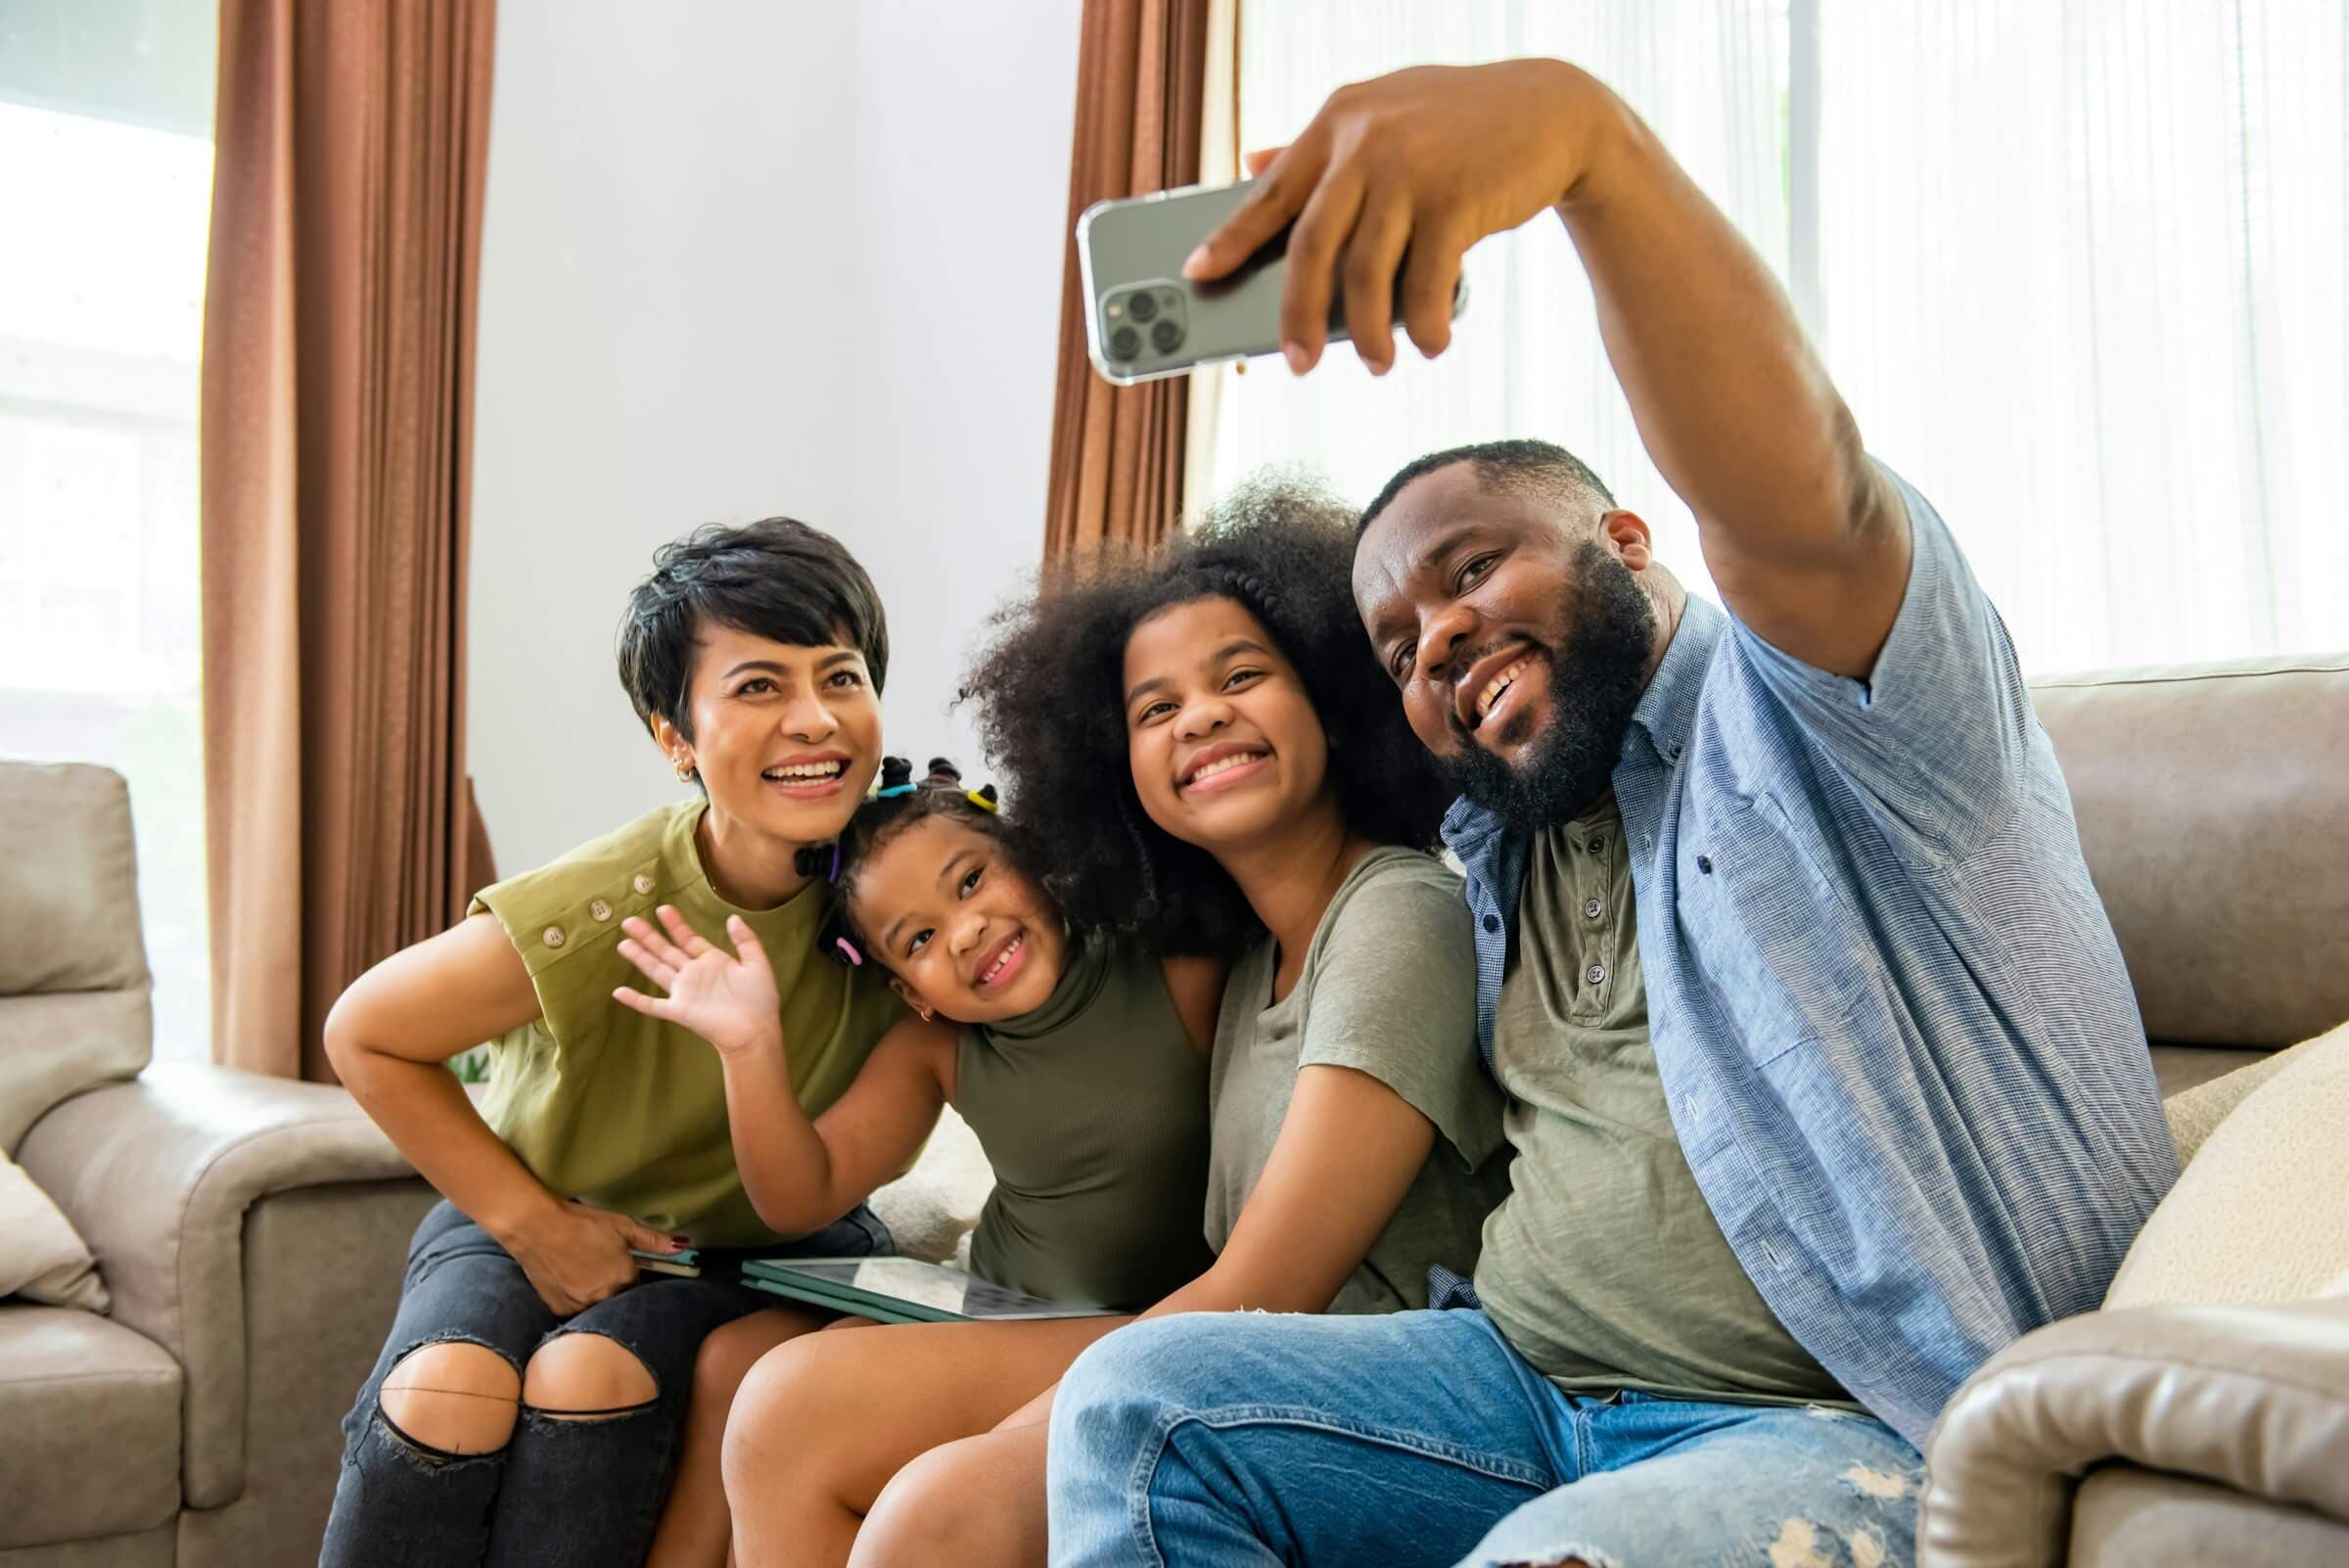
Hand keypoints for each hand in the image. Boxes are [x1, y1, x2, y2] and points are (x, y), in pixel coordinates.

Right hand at [500, 1200, 682, 1315]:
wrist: (536, 1227)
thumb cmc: (580, 1223)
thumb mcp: (621, 1226)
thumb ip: (653, 1240)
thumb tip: (682, 1245)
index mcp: (624, 1278)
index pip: (637, 1288)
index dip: (630, 1277)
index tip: (621, 1267)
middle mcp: (604, 1297)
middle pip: (618, 1300)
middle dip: (614, 1289)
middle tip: (599, 1268)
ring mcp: (580, 1306)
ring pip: (597, 1308)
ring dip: (595, 1298)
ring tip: (582, 1274)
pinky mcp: (558, 1309)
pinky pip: (575, 1311)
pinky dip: (576, 1301)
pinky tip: (568, 1281)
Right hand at [614, 906, 783, 1059]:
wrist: (755, 1031)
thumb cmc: (760, 1000)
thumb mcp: (757, 964)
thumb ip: (746, 940)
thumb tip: (732, 917)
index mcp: (711, 961)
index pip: (687, 938)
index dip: (675, 924)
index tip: (662, 909)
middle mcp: (693, 974)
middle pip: (666, 950)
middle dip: (648, 936)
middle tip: (629, 921)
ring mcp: (684, 992)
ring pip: (656, 970)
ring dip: (640, 957)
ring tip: (623, 943)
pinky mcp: (679, 1011)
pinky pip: (653, 1005)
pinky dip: (636, 1000)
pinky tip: (618, 993)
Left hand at [1184, 58, 1594, 373]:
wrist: (1553, 109)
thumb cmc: (1457, 123)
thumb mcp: (1383, 113)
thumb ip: (1320, 144)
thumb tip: (1252, 160)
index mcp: (1338, 121)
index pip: (1270, 191)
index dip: (1231, 237)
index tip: (1199, 272)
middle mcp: (1365, 142)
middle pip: (1310, 247)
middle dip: (1296, 315)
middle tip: (1298, 364)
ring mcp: (1411, 170)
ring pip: (1366, 275)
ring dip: (1367, 334)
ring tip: (1379, 366)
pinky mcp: (1457, 198)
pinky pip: (1425, 282)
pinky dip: (1423, 324)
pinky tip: (1429, 341)